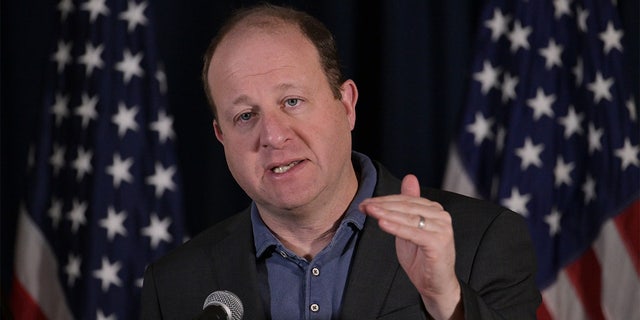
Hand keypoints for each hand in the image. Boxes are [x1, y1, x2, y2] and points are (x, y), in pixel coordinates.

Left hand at [359, 174, 462, 319]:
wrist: (436, 285)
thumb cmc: (422, 258)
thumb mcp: (410, 228)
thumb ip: (408, 206)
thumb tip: (409, 177)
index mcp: (435, 210)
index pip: (406, 200)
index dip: (385, 200)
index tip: (366, 202)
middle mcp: (442, 217)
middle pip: (407, 207)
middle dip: (383, 205)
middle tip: (364, 205)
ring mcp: (442, 229)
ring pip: (409, 218)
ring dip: (386, 214)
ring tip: (369, 211)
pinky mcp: (438, 243)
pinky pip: (413, 233)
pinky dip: (396, 228)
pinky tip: (382, 224)